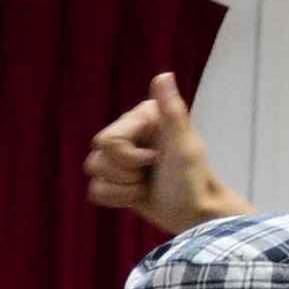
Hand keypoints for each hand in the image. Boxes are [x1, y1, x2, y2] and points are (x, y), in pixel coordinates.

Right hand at [83, 69, 238, 232]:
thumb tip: (164, 75)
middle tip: (150, 173)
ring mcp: (120, 158)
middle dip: (124, 174)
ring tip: (145, 186)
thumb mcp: (183, 144)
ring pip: (93, 175)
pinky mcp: (115, 179)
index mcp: (142, 119)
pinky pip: (95, 191)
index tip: (155, 158)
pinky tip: (138, 195)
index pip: (106, 141)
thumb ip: (171, 109)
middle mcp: (128, 133)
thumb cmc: (192, 178)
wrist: (194, 213)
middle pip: (95, 159)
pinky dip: (117, 199)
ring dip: (122, 189)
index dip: (128, 158)